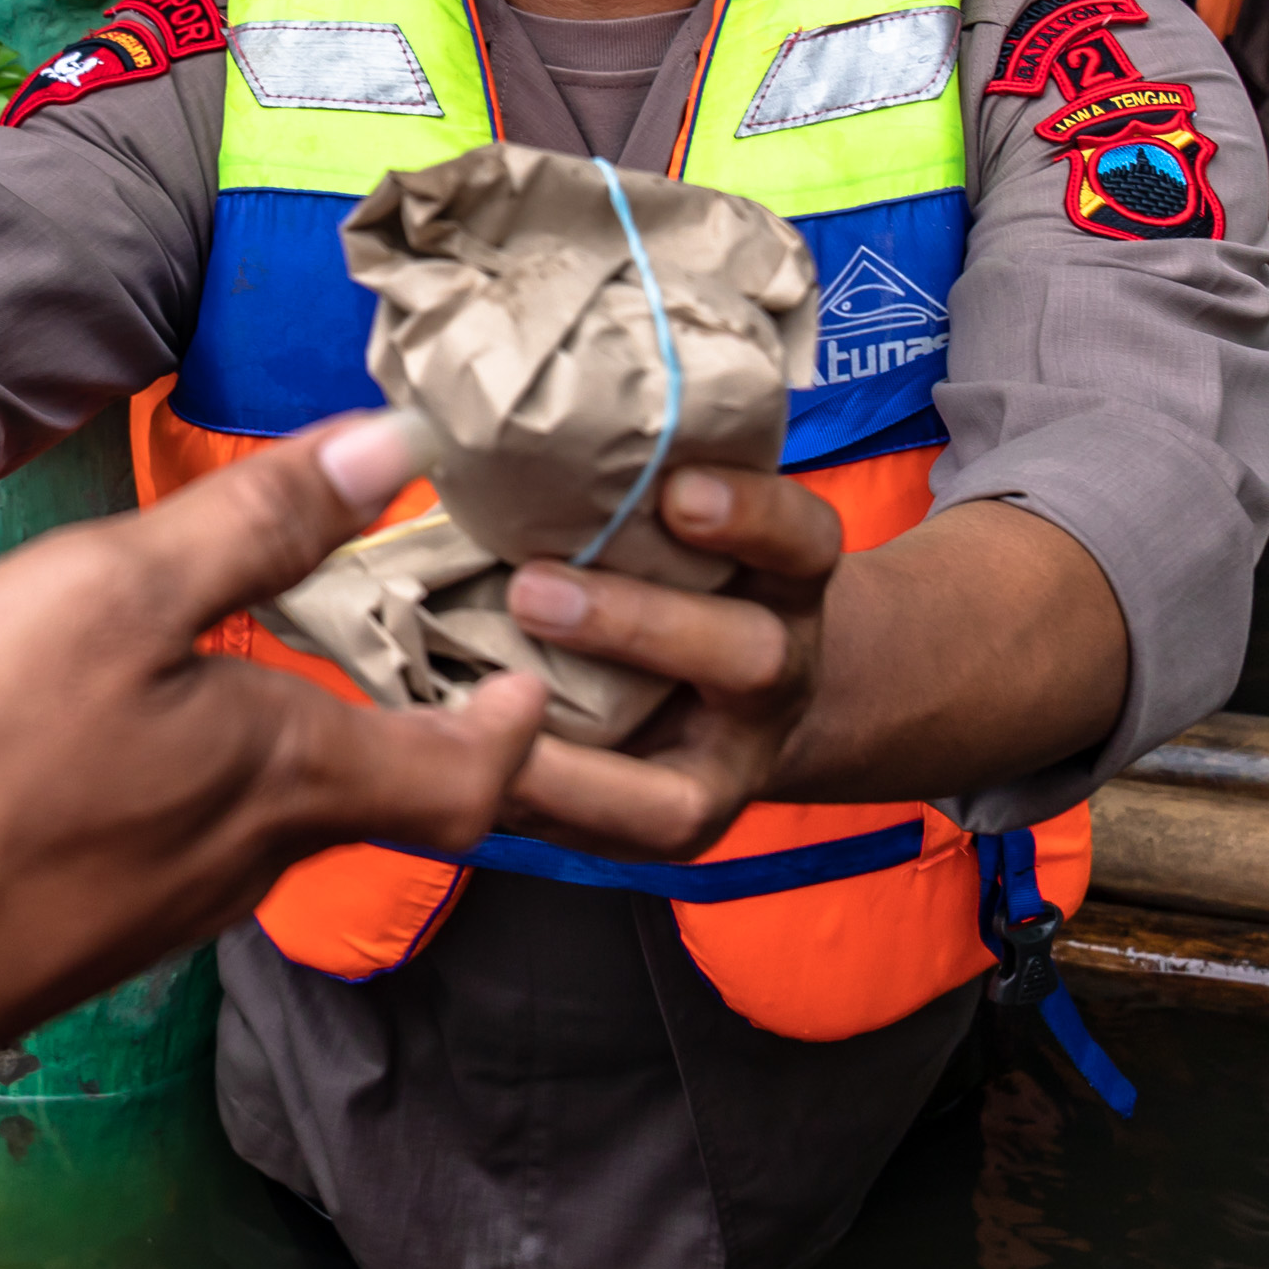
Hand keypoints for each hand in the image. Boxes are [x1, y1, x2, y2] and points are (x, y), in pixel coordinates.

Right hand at [0, 412, 545, 1069]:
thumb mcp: (116, 596)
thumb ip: (258, 526)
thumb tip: (396, 448)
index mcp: (289, 777)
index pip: (466, 778)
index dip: (515, 728)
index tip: (531, 674)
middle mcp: (249, 858)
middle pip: (372, 795)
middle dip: (411, 721)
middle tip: (417, 639)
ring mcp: (160, 903)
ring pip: (269, 817)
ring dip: (296, 742)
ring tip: (276, 655)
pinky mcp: (78, 922)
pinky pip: (179, 840)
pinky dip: (201, 776)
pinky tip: (137, 728)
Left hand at [494, 464, 838, 860]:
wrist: (743, 691)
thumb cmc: (680, 569)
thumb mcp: (679, 518)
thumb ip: (621, 487)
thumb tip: (467, 428)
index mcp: (786, 574)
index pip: (800, 537)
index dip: (749, 515)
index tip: (679, 491)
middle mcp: (776, 669)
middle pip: (747, 656)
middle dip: (637, 626)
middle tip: (531, 591)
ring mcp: (734, 767)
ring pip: (683, 793)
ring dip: (575, 764)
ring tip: (486, 721)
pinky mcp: (683, 828)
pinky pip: (616, 840)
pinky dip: (540, 811)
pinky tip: (472, 776)